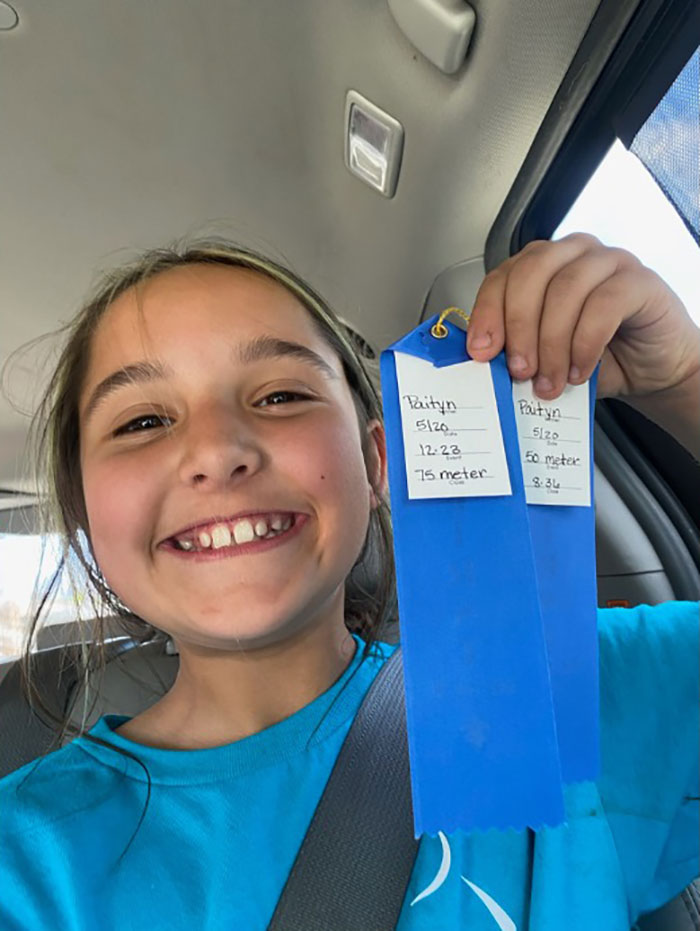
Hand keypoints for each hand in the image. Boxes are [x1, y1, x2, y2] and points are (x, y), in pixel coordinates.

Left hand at [466, 233, 699, 400]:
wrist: (650, 369)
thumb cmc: (595, 357)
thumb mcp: (545, 358)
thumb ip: (517, 352)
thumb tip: (485, 361)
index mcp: (540, 267)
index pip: (502, 276)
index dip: (487, 313)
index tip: (481, 352)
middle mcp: (571, 255)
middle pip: (531, 273)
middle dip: (518, 326)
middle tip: (519, 371)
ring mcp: (608, 261)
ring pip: (566, 289)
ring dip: (552, 343)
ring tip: (551, 381)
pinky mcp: (640, 280)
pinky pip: (605, 304)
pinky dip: (586, 343)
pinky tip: (581, 371)